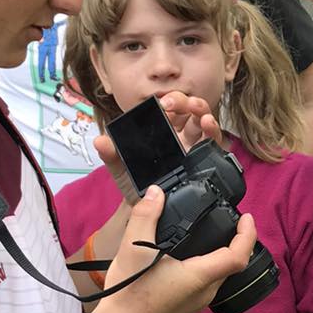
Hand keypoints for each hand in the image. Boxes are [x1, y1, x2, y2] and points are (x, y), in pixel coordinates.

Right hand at [94, 184, 256, 312]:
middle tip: (231, 221)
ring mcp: (197, 303)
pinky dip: (210, 265)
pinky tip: (193, 256)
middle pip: (233, 265)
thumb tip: (156, 193)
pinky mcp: (188, 307)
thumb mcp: (133, 248)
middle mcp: (204, 292)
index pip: (237, 256)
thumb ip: (145, 216)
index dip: (247, 235)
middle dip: (238, 242)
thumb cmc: (127, 292)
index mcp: (199, 276)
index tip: (246, 218)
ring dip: (224, 254)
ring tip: (215, 234)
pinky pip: (208, 283)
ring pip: (221, 275)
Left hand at [95, 92, 223, 204]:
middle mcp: (180, 136)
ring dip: (200, 108)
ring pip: (201, 118)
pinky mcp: (206, 158)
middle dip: (182, 101)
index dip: (168, 101)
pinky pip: (213, 140)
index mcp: (161, 132)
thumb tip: (100, 141)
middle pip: (186, 109)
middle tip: (171, 105)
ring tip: (196, 110)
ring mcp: (194, 146)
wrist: (148, 211)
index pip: (167, 109)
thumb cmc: (137, 186)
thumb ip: (111, 155)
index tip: (161, 103)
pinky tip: (207, 123)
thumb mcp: (121, 170)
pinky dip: (213, 128)